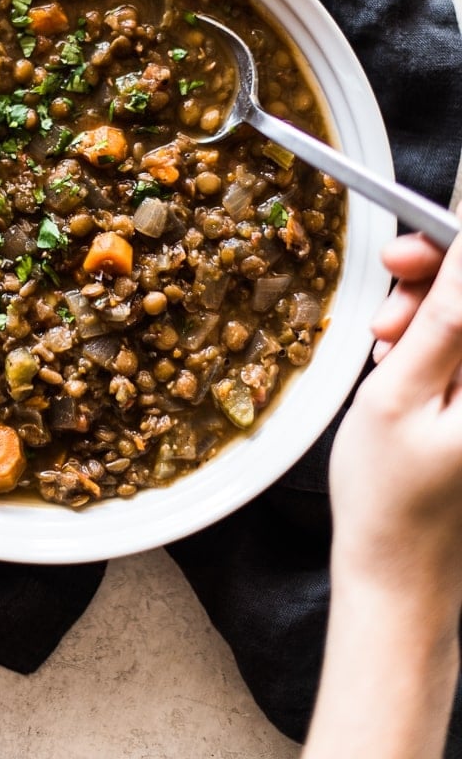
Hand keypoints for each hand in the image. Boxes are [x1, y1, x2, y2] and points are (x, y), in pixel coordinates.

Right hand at [329, 204, 461, 608]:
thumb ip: (442, 319)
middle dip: (434, 289)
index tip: (401, 255)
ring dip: (428, 320)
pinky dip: (435, 350)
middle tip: (384, 317)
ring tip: (385, 354)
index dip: (447, 253)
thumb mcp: (400, 395)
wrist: (399, 577)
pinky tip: (402, 370)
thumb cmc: (391, 498)